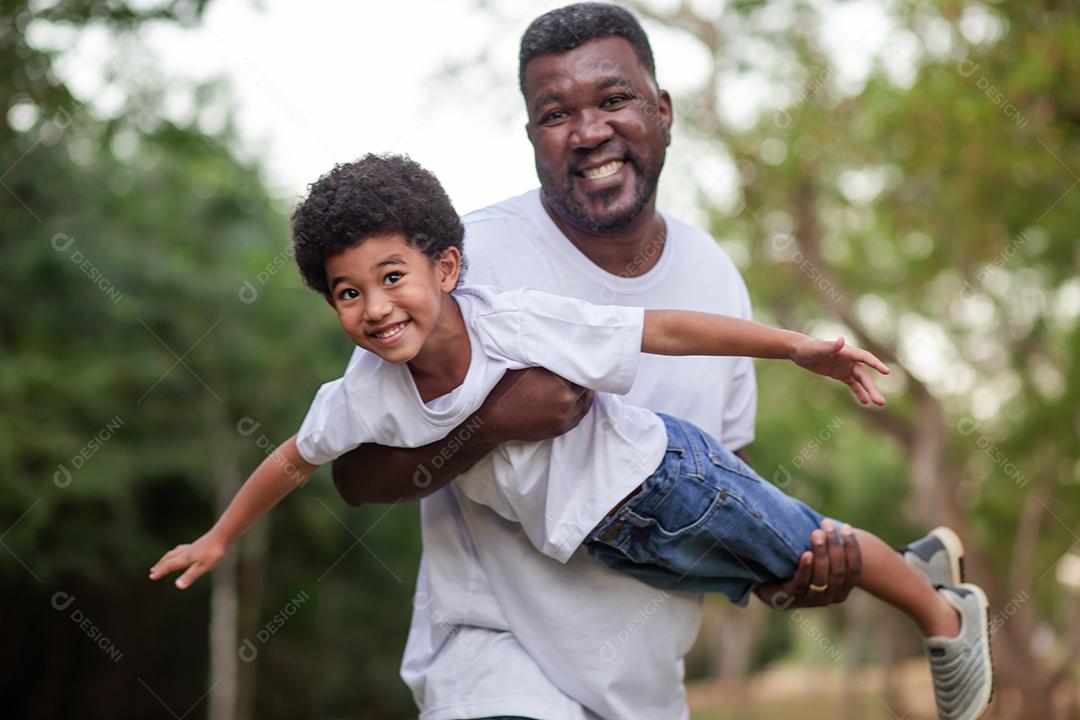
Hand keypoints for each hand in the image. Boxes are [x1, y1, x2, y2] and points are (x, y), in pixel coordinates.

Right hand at [149, 531, 227, 589]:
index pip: (168, 566)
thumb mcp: (203, 567)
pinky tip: (181, 552)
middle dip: (160, 565)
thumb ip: (190, 576)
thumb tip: (178, 586)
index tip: (152, 577)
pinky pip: (181, 549)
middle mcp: (185, 552)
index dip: (160, 571)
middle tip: (152, 571)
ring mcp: (191, 547)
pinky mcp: (197, 545)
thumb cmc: (214, 552)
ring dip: (166, 558)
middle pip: (168, 559)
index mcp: (184, 559)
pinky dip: (176, 552)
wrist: (222, 535)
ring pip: (174, 553)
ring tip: (163, 562)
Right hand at [476, 367, 594, 443]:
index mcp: (557, 379)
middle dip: (582, 377)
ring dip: (585, 392)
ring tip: (585, 384)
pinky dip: (582, 405)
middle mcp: (564, 397)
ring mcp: (564, 415)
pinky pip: (580, 415)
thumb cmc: (506, 389)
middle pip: (583, 384)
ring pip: (585, 400)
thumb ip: (546, 360)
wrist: (495, 418)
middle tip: (584, 370)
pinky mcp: (562, 427)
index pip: (577, 367)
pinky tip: (581, 399)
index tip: (579, 358)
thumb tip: (562, 351)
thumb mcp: (525, 367)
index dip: (577, 362)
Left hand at [753, 520, 861, 607]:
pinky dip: (806, 567)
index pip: (854, 570)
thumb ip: (828, 548)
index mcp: (841, 589)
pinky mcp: (791, 599)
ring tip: (817, 533)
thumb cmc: (797, 568)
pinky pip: (801, 582)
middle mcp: (829, 597)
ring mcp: (810, 600)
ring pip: (821, 578)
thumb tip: (834, 523)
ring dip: (821, 553)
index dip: (852, 548)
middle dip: (834, 545)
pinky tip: (806, 554)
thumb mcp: (817, 560)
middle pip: (838, 571)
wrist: (769, 587)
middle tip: (827, 524)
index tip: (846, 527)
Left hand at [791, 336, 889, 405]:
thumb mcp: (817, 348)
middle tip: (881, 402)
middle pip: (864, 375)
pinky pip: (853, 384)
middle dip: (872, 388)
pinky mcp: (840, 374)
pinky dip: (859, 392)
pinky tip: (865, 402)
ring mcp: (846, 367)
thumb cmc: (808, 348)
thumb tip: (842, 340)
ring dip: (869, 391)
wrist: (800, 351)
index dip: (876, 364)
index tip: (886, 372)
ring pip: (861, 381)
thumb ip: (830, 346)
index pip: (865, 357)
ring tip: (877, 403)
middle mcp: (849, 359)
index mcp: (846, 352)